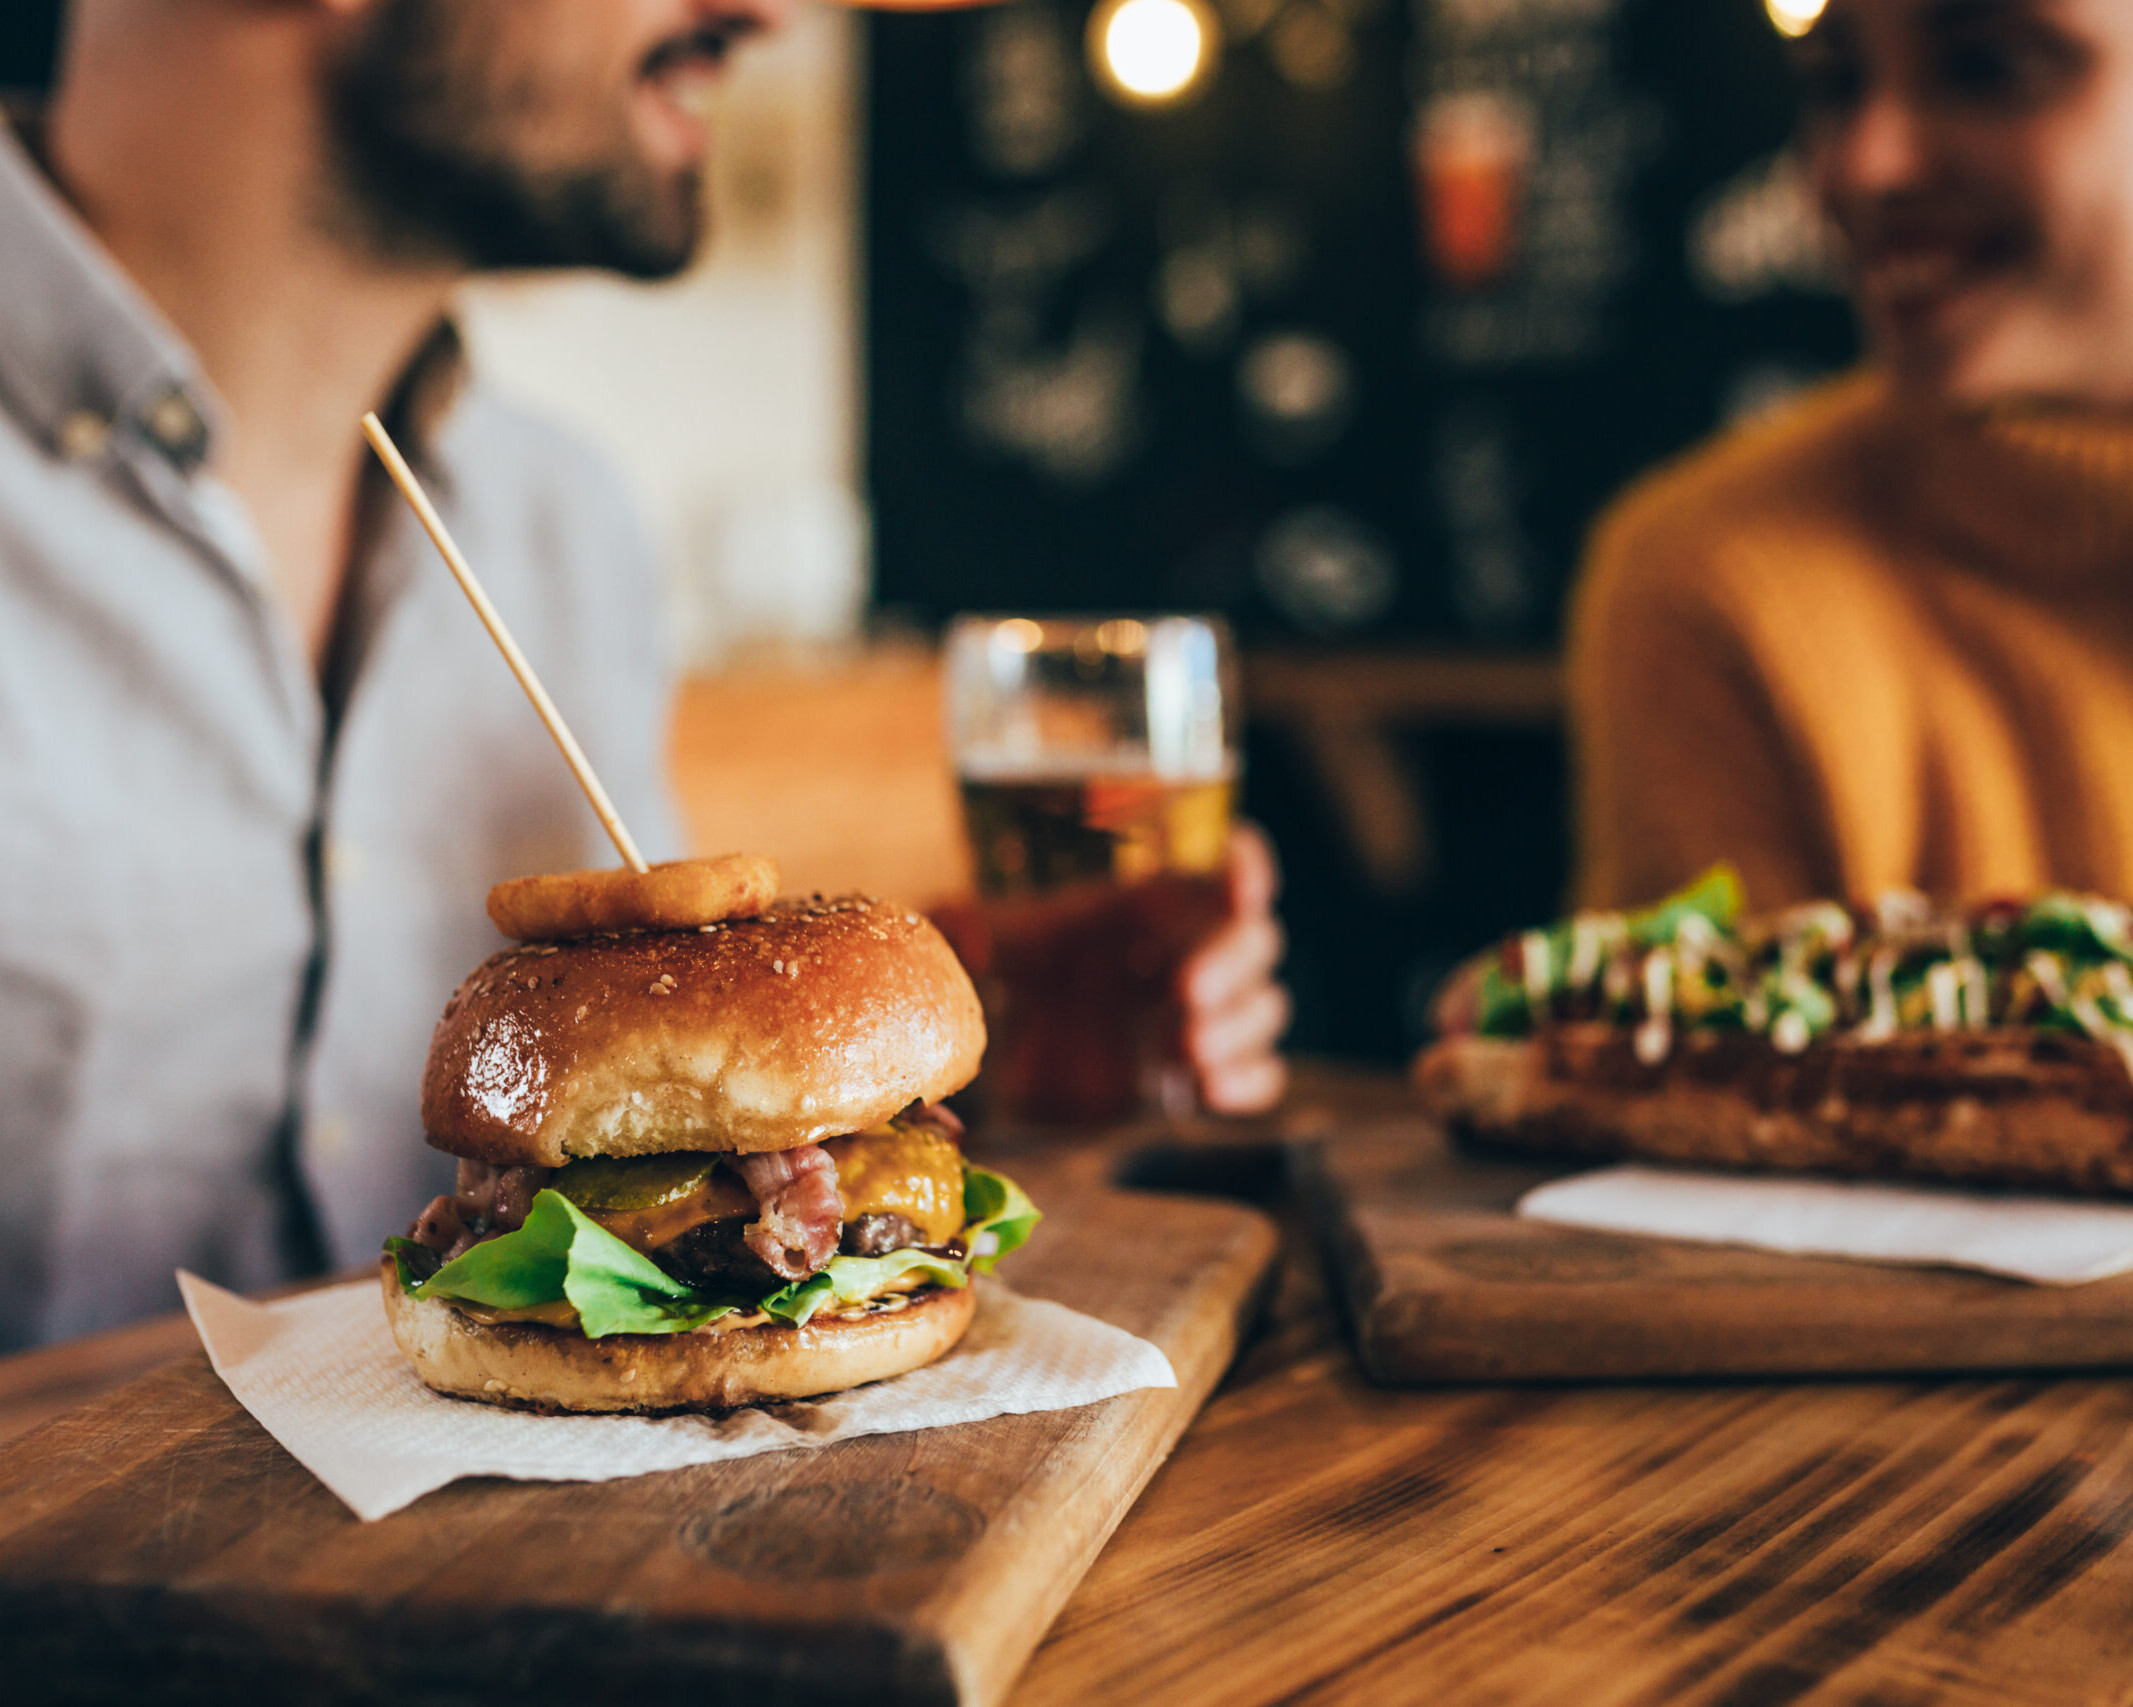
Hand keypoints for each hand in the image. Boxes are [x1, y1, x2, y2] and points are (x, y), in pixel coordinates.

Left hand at [930, 821, 1291, 1122]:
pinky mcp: (1210, 1076)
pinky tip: (1210, 1091)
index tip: (1242, 881)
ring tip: (1186, 1049)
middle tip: (1186, 991)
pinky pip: (1261, 1075)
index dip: (1247, 868)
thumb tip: (959, 934)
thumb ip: (978, 930)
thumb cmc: (1024, 976)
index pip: (1225, 870)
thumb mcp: (998, 947)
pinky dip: (1247, 1081)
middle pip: (1253, 940)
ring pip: (1264, 1007)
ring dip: (1236, 1025)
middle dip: (1229, 961)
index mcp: (1159, 904)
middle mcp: (1197, 952)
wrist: (1021, 1056)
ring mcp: (1212, 1017)